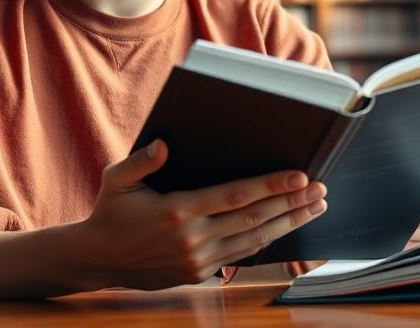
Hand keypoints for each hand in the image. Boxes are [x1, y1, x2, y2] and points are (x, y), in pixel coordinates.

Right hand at [72, 139, 326, 289]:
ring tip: (315, 207)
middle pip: (255, 219)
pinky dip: (268, 243)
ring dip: (289, 224)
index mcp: (177, 211)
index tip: (299, 176)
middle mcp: (193, 239)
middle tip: (320, 189)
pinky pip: (241, 256)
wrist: (99, 260)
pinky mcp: (200, 274)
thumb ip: (141, 160)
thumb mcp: (116, 179)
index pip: (235, 196)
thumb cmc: (110, 212)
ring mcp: (198, 260)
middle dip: (291, 203)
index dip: (270, 186)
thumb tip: (164, 144)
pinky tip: (287, 229)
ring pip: (255, 241)